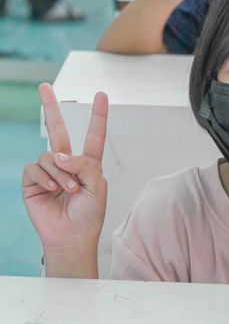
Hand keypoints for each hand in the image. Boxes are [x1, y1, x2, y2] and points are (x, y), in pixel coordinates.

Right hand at [22, 84, 108, 255]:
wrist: (72, 236)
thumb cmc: (89, 214)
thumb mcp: (97, 186)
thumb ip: (84, 165)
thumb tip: (61, 155)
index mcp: (88, 163)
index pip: (93, 134)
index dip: (98, 115)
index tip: (101, 95)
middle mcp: (67, 163)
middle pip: (57, 130)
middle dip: (51, 107)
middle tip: (45, 86)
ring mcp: (48, 171)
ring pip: (50, 155)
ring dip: (61, 173)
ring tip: (69, 189)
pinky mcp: (33, 182)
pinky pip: (35, 168)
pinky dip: (46, 178)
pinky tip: (52, 190)